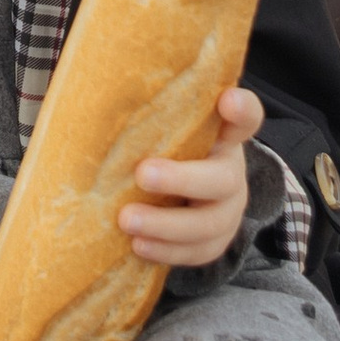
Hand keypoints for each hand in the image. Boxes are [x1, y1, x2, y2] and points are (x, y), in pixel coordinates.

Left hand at [119, 86, 264, 270]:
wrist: (181, 191)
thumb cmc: (165, 146)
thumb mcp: (166, 125)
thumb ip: (152, 113)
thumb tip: (94, 88)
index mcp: (223, 136)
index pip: (245, 118)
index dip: (242, 110)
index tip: (228, 100)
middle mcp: (230, 172)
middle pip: (221, 179)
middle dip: (182, 179)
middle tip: (142, 174)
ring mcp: (228, 210)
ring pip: (209, 223)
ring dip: (166, 224)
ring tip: (126, 220)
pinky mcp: (215, 241)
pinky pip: (197, 252)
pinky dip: (166, 251)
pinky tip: (138, 245)